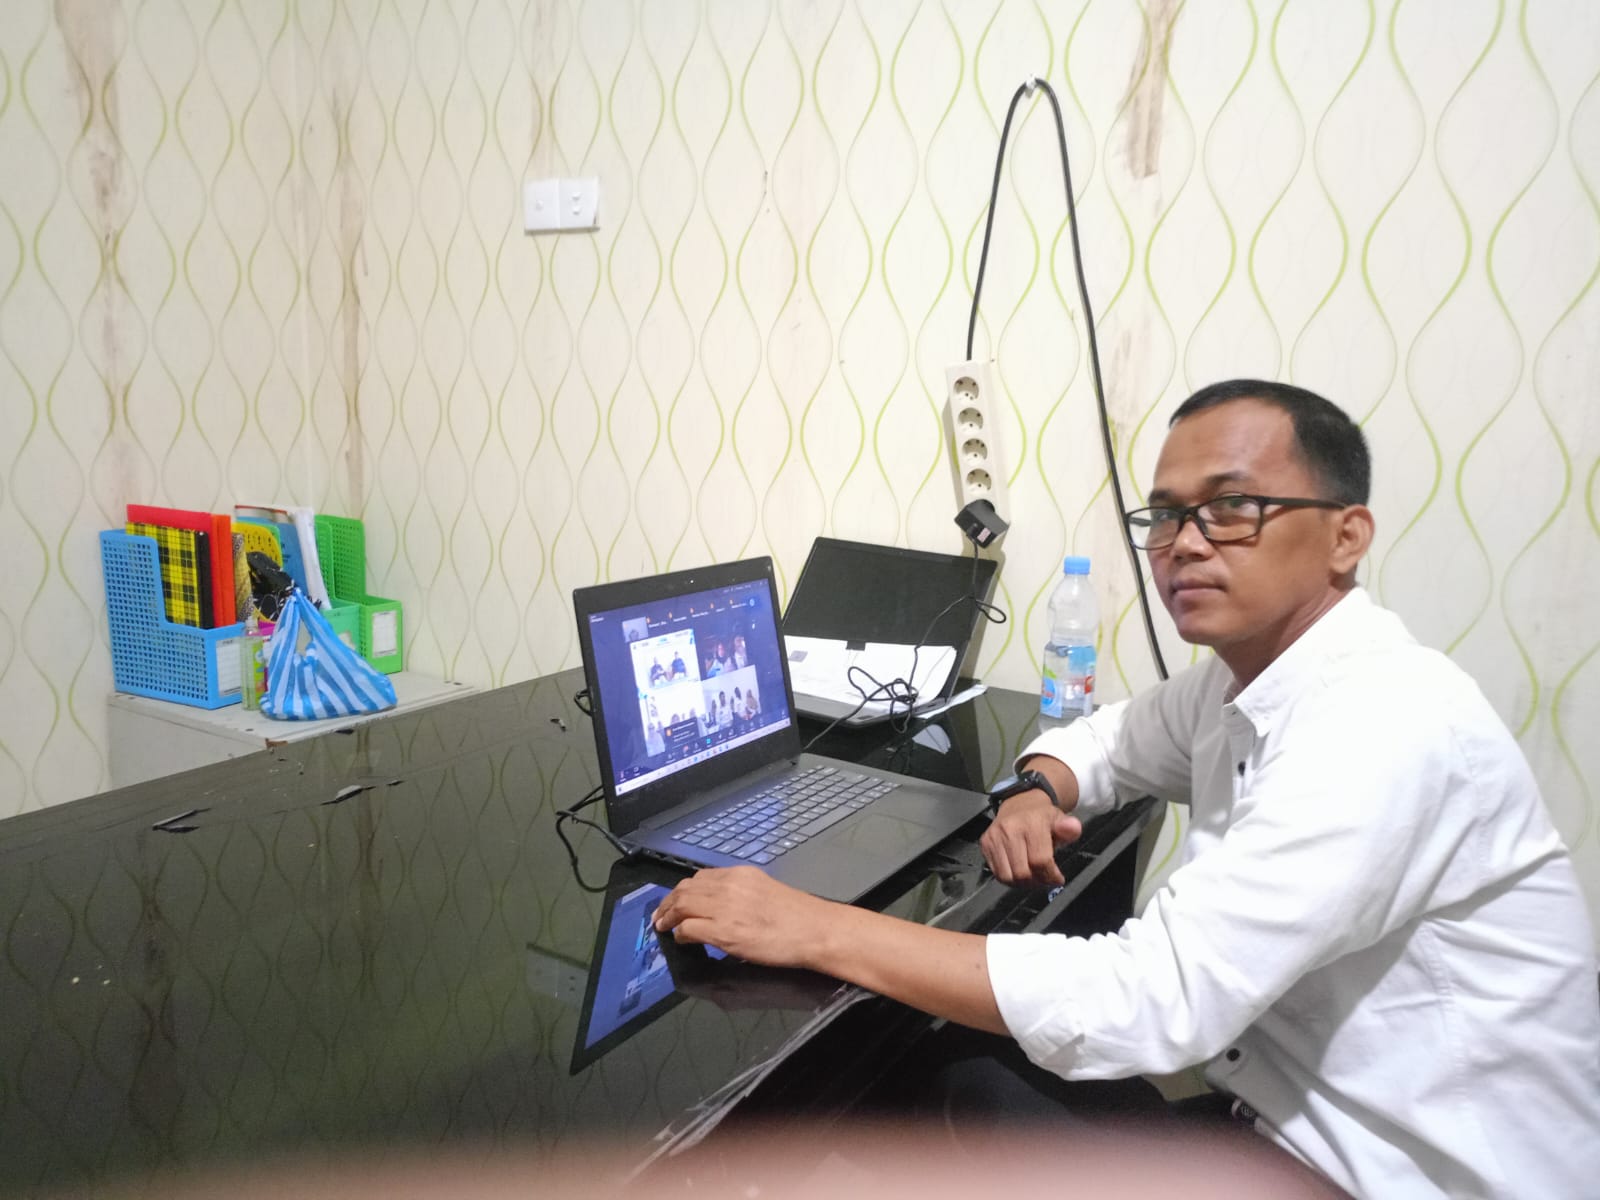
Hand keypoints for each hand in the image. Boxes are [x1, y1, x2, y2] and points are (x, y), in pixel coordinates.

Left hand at [653, 866, 834, 968]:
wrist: (813, 930)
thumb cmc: (797, 916)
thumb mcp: (765, 891)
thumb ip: (741, 893)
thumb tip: (724, 905)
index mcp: (740, 875)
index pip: (701, 878)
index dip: (682, 890)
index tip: (675, 900)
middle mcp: (729, 886)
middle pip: (686, 890)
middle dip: (668, 903)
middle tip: (660, 915)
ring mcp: (725, 908)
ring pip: (682, 906)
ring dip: (668, 917)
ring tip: (662, 926)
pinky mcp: (723, 932)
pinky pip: (689, 929)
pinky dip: (680, 934)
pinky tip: (681, 939)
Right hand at [980, 791, 1082, 885]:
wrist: (1019, 803)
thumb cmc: (1042, 816)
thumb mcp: (1060, 819)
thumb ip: (1069, 828)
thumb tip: (1073, 828)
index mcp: (1031, 823)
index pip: (1040, 861)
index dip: (1050, 876)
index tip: (1057, 879)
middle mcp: (1009, 829)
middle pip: (1022, 872)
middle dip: (1037, 881)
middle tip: (1045, 879)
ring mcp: (994, 837)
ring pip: (1007, 876)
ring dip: (1022, 883)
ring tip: (1033, 877)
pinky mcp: (985, 843)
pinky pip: (996, 872)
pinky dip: (1009, 878)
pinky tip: (1020, 872)